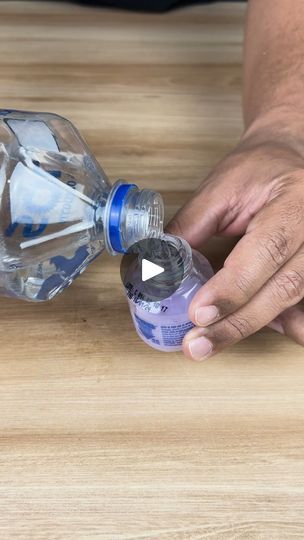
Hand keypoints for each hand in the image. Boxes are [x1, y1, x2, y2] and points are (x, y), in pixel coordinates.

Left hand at [166, 127, 303, 359]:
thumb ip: (191, 226)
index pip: (267, 251)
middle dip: (236, 323)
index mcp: (293, 205)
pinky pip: (302, 308)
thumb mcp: (221, 188)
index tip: (198, 312)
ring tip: (209, 345)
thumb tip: (157, 264)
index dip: (233, 287)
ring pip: (292, 304)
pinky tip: (242, 331)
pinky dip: (278, 325)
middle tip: (196, 345)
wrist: (292, 160)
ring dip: (249, 328)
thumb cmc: (259, 170)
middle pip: (283, 289)